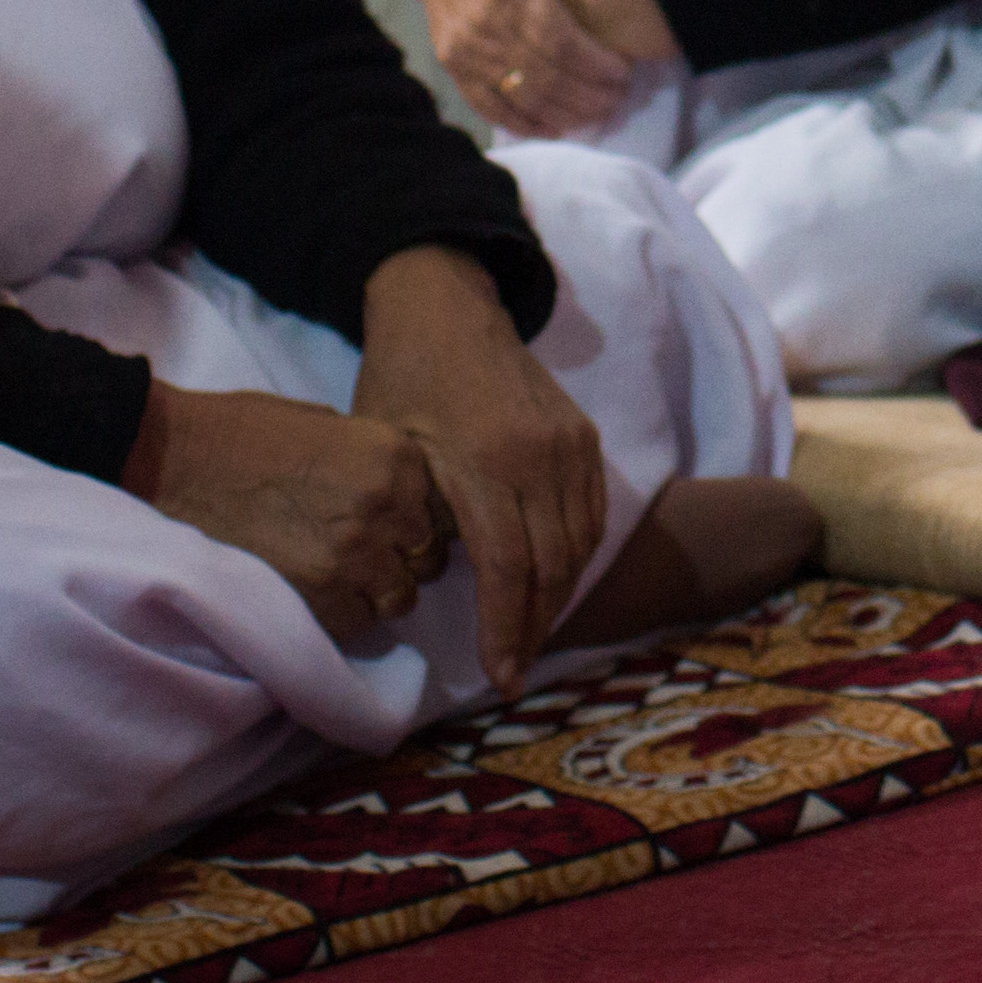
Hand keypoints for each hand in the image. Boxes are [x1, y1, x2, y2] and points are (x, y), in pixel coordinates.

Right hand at [132, 377, 450, 646]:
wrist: (177, 458)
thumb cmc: (249, 432)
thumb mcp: (331, 425)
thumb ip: (376, 465)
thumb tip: (404, 501)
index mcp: (395, 457)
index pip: (439, 514)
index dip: (414, 524)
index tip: (391, 526)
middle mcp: (386, 508)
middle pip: (425, 560)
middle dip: (400, 559)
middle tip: (361, 551)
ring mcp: (353, 557)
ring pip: (397, 599)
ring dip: (373, 592)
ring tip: (334, 572)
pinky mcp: (317, 597)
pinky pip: (355, 625)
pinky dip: (339, 615)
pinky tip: (311, 588)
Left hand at [354, 246, 610, 691]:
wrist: (445, 306)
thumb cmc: (400, 381)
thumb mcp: (388, 451)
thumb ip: (416, 518)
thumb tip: (434, 584)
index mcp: (484, 462)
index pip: (508, 569)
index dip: (506, 629)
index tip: (498, 676)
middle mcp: (539, 456)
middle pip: (551, 566)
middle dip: (534, 629)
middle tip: (514, 672)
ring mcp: (570, 444)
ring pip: (579, 546)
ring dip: (557, 600)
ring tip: (530, 639)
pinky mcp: (583, 436)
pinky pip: (593, 515)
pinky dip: (577, 558)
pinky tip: (552, 585)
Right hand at [408, 0, 641, 135]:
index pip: (561, 41)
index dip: (594, 64)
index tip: (623, 74)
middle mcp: (486, 23)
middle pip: (545, 75)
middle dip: (587, 95)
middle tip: (618, 100)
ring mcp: (465, 47)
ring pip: (521, 94)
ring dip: (562, 112)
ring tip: (596, 116)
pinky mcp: (451, 62)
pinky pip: (486, 103)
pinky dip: (521, 122)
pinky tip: (552, 128)